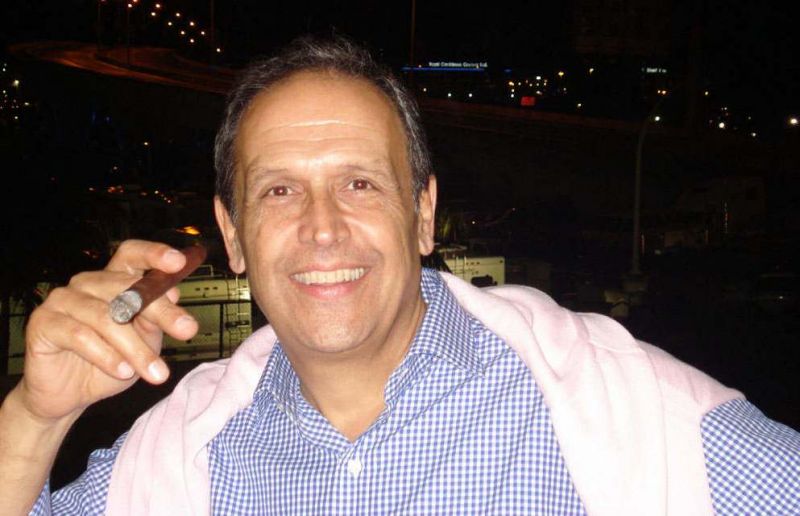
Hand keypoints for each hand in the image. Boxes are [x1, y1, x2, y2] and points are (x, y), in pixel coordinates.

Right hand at [15, 240, 198, 422]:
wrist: (71, 396)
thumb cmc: (111, 363)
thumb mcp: (144, 341)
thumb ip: (156, 317)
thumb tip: (173, 294)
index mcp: (113, 281)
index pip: (132, 255)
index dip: (154, 254)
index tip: (178, 262)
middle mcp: (86, 284)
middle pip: (126, 287)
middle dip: (161, 311)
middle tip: (187, 330)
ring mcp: (62, 300)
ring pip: (106, 317)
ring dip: (136, 348)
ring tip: (156, 372)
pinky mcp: (43, 323)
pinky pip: (80, 335)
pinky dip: (107, 356)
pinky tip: (123, 372)